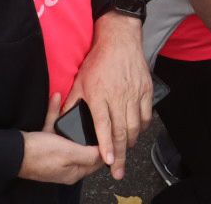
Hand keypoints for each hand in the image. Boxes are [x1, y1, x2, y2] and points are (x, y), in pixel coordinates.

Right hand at [19, 93, 106, 183]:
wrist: (12, 150)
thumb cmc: (40, 154)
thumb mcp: (69, 153)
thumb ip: (88, 154)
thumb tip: (104, 154)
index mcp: (74, 170)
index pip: (95, 161)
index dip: (104, 147)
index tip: (110, 130)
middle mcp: (66, 163)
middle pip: (83, 145)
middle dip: (87, 128)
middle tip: (97, 112)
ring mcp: (55, 152)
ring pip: (68, 133)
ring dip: (70, 117)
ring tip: (76, 101)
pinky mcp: (44, 143)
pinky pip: (54, 126)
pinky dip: (55, 114)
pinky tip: (56, 98)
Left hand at [64, 15, 152, 179]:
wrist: (119, 39)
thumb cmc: (98, 59)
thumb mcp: (79, 80)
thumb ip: (72, 102)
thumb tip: (63, 120)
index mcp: (99, 95)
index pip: (103, 126)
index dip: (106, 145)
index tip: (108, 161)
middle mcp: (118, 96)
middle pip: (121, 131)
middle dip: (120, 154)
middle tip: (118, 171)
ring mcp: (134, 93)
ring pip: (135, 125)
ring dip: (131, 142)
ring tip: (126, 152)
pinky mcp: (145, 89)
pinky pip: (146, 114)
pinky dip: (142, 126)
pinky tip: (137, 131)